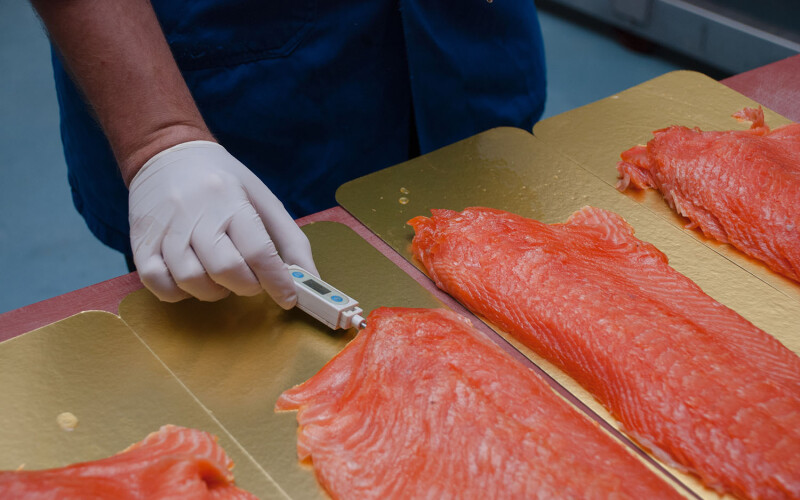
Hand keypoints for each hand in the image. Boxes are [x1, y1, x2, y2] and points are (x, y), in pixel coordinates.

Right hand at [128, 141, 317, 307]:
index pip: (258, 251)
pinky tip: (193, 279)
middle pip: (225, 269)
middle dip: (247, 285)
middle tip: (252, 279)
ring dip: (214, 290)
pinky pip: (157, 283)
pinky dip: (178, 292)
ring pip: (191, 280)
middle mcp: (196, 213)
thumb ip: (290, 241)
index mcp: (231, 200)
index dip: (277, 281)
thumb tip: (310, 280)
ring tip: (222, 277)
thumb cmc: (223, 182)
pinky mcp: (141, 241)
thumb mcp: (263, 200)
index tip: (288, 297)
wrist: (167, 152)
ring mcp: (165, 229)